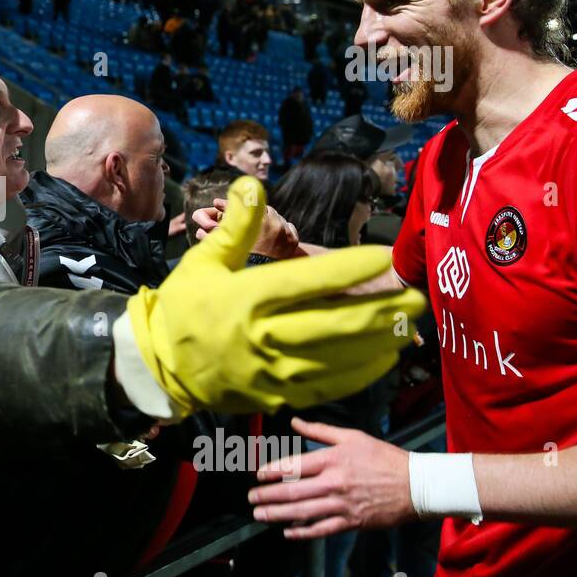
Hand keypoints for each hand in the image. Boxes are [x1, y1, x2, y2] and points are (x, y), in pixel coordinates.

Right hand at [124, 176, 427, 416]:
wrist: (160, 366)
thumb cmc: (183, 307)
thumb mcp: (205, 260)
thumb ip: (238, 225)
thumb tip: (253, 182)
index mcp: (247, 298)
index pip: (310, 281)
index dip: (351, 268)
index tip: (384, 256)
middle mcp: (264, 337)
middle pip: (336, 325)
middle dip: (382, 312)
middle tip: (416, 298)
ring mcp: (272, 372)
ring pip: (339, 359)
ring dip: (378, 343)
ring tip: (406, 326)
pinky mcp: (276, 395)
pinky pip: (328, 386)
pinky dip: (358, 373)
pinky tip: (380, 358)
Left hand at [248, 417, 414, 538]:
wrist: (416, 484)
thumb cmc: (384, 458)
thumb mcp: (352, 437)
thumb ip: (320, 431)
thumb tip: (294, 421)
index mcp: (333, 460)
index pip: (294, 466)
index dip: (272, 472)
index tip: (258, 476)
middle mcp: (334, 483)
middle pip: (293, 491)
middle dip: (267, 496)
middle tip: (251, 499)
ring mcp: (343, 504)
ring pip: (303, 512)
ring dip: (278, 515)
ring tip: (260, 515)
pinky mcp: (352, 521)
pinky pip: (323, 529)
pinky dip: (304, 532)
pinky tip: (288, 532)